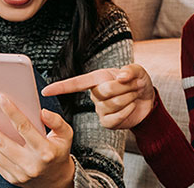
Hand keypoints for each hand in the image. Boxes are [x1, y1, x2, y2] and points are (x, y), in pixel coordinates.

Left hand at [0, 95, 74, 187]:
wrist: (56, 180)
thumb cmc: (58, 153)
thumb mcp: (66, 135)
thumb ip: (57, 121)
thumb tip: (43, 112)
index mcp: (45, 151)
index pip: (24, 127)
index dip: (10, 111)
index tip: (0, 97)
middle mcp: (31, 164)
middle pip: (1, 141)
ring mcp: (20, 173)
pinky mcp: (11, 178)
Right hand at [41, 64, 155, 129]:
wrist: (148, 100)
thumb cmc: (137, 82)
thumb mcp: (137, 71)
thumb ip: (130, 70)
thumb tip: (122, 76)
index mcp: (96, 79)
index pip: (75, 84)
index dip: (60, 87)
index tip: (46, 91)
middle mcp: (94, 94)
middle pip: (104, 91)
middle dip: (124, 88)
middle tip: (133, 86)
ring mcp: (100, 109)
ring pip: (112, 105)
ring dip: (129, 98)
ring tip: (133, 95)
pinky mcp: (108, 122)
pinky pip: (114, 119)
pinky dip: (127, 111)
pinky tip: (131, 106)